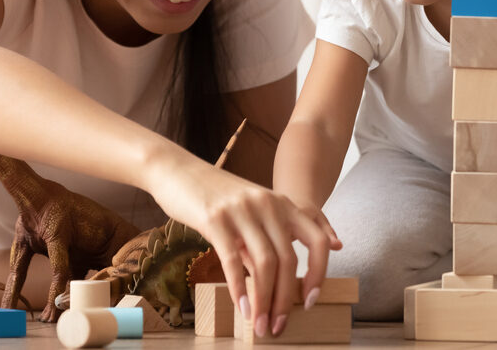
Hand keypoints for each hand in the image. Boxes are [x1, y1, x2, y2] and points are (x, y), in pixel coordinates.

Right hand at [145, 161, 340, 337]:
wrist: (177, 171)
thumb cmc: (214, 198)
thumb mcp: (250, 213)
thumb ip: (267, 240)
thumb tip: (280, 283)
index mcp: (282, 203)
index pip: (316, 241)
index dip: (319, 274)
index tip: (310, 301)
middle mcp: (268, 204)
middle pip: (288, 259)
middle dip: (285, 298)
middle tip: (278, 325)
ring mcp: (242, 210)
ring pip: (264, 263)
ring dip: (264, 300)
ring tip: (259, 324)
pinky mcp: (215, 218)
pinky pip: (232, 259)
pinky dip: (238, 288)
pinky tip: (241, 307)